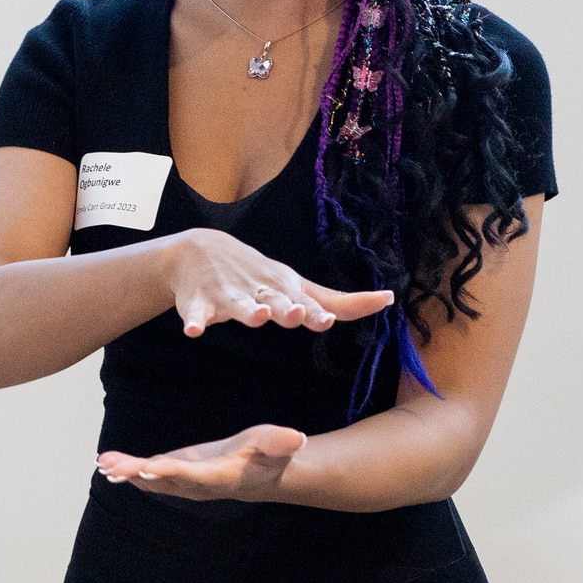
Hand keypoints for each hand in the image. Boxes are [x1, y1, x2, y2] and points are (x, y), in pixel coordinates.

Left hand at [98, 425, 306, 501]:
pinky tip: (106, 464)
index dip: (172, 473)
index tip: (150, 468)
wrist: (264, 473)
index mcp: (221, 476)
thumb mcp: (279, 444)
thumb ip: (281, 443)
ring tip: (104, 466)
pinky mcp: (178, 474)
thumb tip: (297, 439)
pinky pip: (150, 475)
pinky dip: (128, 470)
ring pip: (153, 481)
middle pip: (165, 482)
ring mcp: (186, 482)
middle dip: (139, 475)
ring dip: (127, 474)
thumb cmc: (271, 454)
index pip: (194, 476)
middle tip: (115, 470)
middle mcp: (199, 484)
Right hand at [159, 229, 394, 337]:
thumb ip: (338, 300)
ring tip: (258, 316)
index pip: (307, 303)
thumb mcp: (297, 285)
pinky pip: (197, 315)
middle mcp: (261, 290)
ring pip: (240, 306)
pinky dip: (196, 322)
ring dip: (250, 311)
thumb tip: (388, 300)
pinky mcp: (200, 302)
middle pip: (277, 302)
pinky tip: (195, 331)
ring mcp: (230, 295)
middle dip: (288, 309)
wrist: (200, 250)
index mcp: (286, 289)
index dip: (317, 313)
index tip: (329, 321)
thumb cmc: (259, 275)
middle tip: (297, 315)